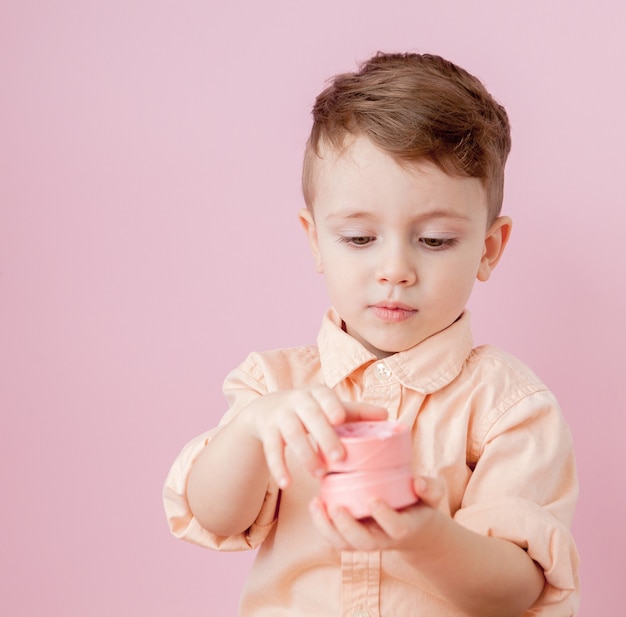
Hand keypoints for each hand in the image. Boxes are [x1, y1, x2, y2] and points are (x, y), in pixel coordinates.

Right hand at [242, 386, 387, 487]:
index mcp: (317, 394)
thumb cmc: (310, 410)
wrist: (267, 409)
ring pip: (291, 434)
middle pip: (310, 417)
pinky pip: (271, 450)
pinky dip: (278, 467)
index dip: (331, 406)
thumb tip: (388, 416)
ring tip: (318, 475)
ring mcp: (280, 416)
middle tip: (338, 458)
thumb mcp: (329, 407)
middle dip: (323, 436)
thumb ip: (356, 413)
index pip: (325, 397)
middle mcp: (297, 401)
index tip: (339, 419)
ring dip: (305, 454)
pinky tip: (286, 484)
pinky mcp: (266, 431)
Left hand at [309, 475, 446, 552]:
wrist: (414, 527)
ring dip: (327, 527)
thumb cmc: (420, 504)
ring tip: (316, 504)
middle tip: (335, 507)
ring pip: (344, 544)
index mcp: (405, 528)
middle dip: (347, 526)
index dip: (384, 516)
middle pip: (364, 542)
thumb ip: (430, 488)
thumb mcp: (432, 496)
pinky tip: (314, 504)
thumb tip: (418, 483)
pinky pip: (335, 539)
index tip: (373, 498)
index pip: (396, 527)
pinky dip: (322, 525)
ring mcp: (366, 541)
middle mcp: (383, 539)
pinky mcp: (352, 539)